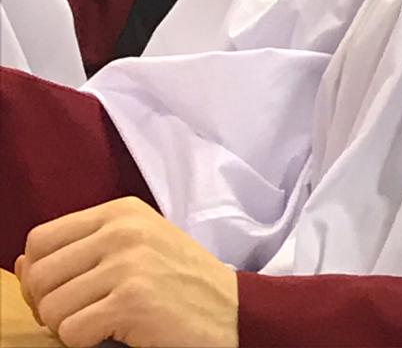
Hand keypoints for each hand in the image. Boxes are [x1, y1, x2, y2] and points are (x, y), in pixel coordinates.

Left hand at [16, 197, 237, 347]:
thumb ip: (83, 250)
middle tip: (80, 317)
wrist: (233, 312)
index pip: (40, 239)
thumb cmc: (180, 283)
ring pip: (51, 308)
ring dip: (69, 328)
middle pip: (38, 274)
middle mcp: (122, 230)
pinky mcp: (131, 300)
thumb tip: (22, 264)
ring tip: (102, 325)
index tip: (63, 294)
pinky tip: (116, 334)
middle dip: (48, 306)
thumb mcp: (135, 249)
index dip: (39, 275)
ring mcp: (127, 263)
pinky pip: (71, 332)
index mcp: (121, 212)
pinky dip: (85, 343)